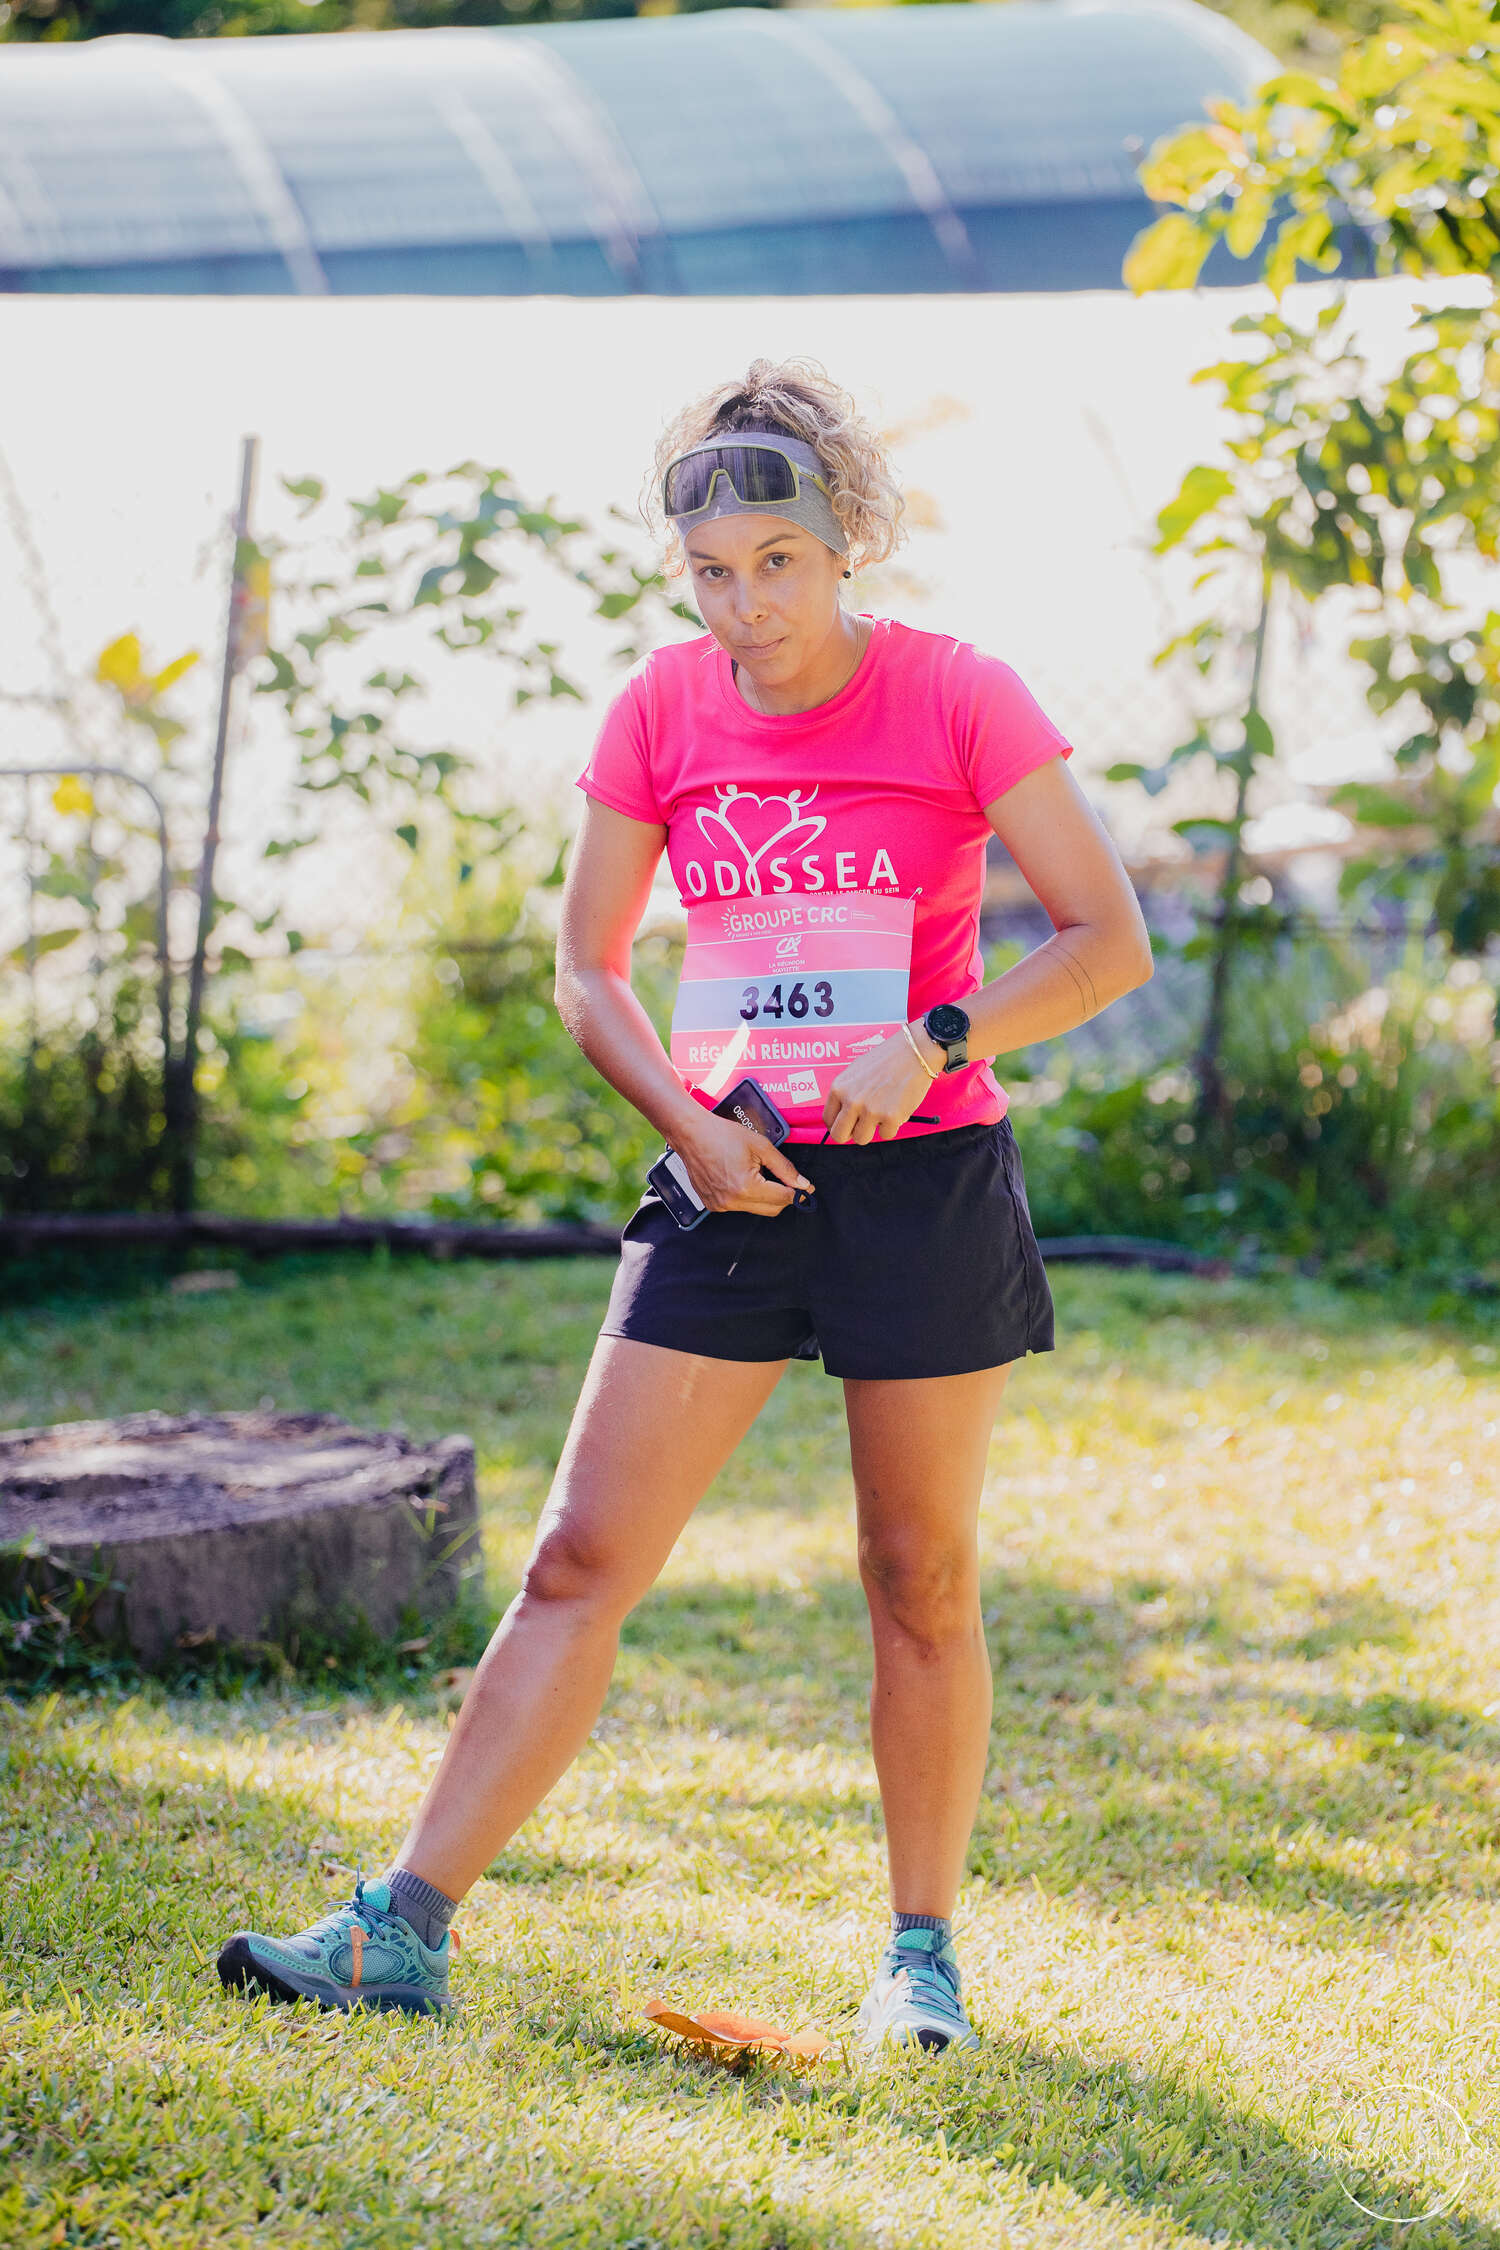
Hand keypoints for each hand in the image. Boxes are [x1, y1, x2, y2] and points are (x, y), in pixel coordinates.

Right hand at [672, 1109, 812, 1215]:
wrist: (691, 1133)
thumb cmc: (723, 1135)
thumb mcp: (760, 1146)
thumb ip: (784, 1168)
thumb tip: (802, 1184)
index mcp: (746, 1187)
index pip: (783, 1198)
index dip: (799, 1192)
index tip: (807, 1188)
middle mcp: (732, 1201)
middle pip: (772, 1209)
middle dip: (784, 1196)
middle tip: (786, 1181)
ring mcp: (720, 1205)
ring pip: (756, 1209)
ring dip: (765, 1196)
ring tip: (759, 1174)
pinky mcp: (712, 1205)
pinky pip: (739, 1207)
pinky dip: (747, 1196)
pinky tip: (742, 1178)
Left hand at [822, 1025, 937, 1144]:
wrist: (914, 1052)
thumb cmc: (887, 1059)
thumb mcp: (856, 1071)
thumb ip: (847, 1093)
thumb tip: (843, 1115)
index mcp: (839, 1088)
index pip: (828, 1119)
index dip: (838, 1124)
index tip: (846, 1124)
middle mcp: (851, 1101)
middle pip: (839, 1135)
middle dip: (850, 1134)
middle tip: (861, 1127)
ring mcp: (870, 1111)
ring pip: (862, 1138)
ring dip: (872, 1130)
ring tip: (882, 1113)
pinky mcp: (890, 1118)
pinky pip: (886, 1134)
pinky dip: (892, 1125)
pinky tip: (896, 1108)